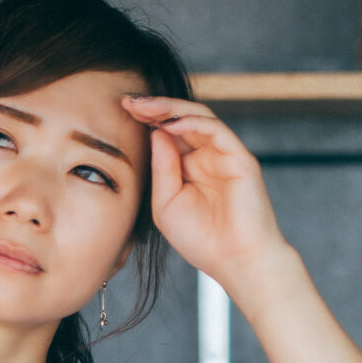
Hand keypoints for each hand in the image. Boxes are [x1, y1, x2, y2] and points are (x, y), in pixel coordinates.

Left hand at [123, 94, 291, 288]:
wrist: (234, 262)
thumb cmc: (201, 239)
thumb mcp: (166, 203)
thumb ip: (161, 168)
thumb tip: (155, 132)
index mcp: (188, 167)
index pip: (166, 133)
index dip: (146, 119)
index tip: (121, 109)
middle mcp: (207, 156)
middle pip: (180, 119)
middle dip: (154, 107)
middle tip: (129, 100)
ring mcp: (224, 155)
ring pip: (198, 117)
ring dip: (170, 108)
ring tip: (144, 106)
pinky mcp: (240, 158)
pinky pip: (215, 130)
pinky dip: (192, 123)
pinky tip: (168, 124)